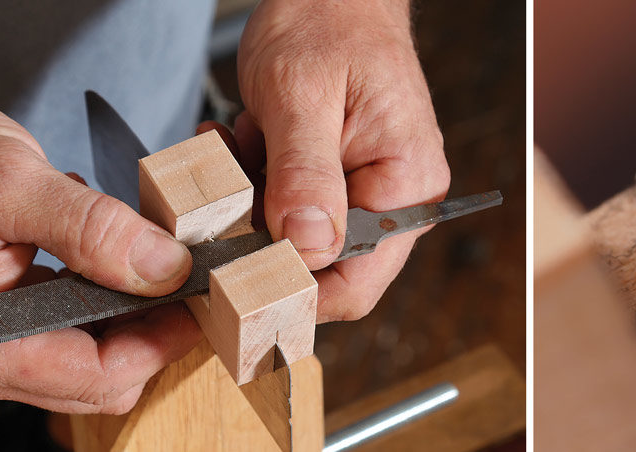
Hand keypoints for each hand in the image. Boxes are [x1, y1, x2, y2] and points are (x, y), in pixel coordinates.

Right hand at [0, 76, 199, 413]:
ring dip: (136, 309)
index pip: (100, 374)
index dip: (162, 338)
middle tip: (188, 267)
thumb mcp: (8, 180)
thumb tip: (164, 266)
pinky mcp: (8, 321)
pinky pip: (80, 327)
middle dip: (155, 328)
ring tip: (149, 251)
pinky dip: (109, 294)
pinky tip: (110, 250)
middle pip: (106, 376)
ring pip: (100, 354)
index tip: (202, 291)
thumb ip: (90, 228)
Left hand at [235, 0, 450, 321]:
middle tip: (228, 191)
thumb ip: (305, 174)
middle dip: (262, 240)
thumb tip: (308, 247)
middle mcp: (394, 199)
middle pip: (321, 268)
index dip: (293, 292)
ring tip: (237, 147)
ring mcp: (364, 192)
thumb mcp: (301, 96)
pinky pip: (285, 211)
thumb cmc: (328, 22)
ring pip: (293, 242)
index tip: (233, 278)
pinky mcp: (334, 181)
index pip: (357, 282)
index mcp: (406, 185)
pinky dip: (252, 184)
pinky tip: (243, 140)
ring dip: (250, 206)